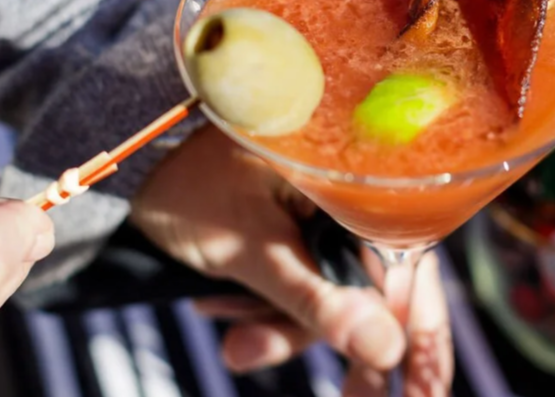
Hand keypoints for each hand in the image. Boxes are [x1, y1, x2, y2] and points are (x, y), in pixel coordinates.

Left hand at [131, 125, 452, 395]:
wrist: (132, 179)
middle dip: (342, 342)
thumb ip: (319, 302)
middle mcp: (350, 200)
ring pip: (335, 300)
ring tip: (236, 339)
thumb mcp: (252, 251)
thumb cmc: (189, 190)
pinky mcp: (301, 241)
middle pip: (376, 291)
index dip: (422, 336)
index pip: (410, 267)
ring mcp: (325, 222)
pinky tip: (226, 303)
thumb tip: (387, 350)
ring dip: (287, 330)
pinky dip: (270, 315)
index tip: (422, 394)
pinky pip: (303, 294)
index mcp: (353, 182)